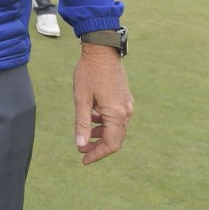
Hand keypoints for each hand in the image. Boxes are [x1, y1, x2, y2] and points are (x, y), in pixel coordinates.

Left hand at [73, 44, 133, 165]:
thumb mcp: (81, 99)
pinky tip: (92, 119)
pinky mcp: (125, 98)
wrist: (102, 50)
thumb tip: (80, 145)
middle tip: (81, 150)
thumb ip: (82, 124)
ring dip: (101, 135)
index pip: (110, 144)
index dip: (97, 155)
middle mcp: (126, 111)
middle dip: (98, 147)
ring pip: (116, 129)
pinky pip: (117, 118)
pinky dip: (105, 123)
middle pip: (115, 139)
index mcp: (116, 114)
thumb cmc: (89, 73)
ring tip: (85, 137)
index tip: (83, 159)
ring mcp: (127, 104)